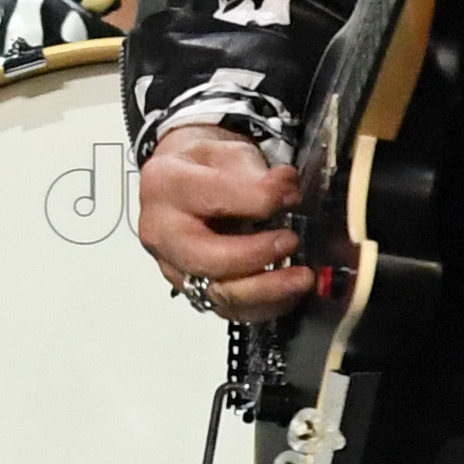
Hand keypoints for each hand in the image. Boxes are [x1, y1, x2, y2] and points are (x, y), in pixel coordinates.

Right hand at [139, 125, 322, 321]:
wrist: (182, 183)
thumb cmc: (203, 168)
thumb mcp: (227, 152)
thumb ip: (257, 172)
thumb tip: (286, 189)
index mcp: (166, 187)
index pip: (213, 199)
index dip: (259, 200)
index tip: (290, 196)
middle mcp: (162, 232)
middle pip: (206, 258)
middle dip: (255, 255)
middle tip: (290, 241)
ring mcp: (174, 266)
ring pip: (218, 293)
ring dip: (266, 288)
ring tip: (301, 276)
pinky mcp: (191, 289)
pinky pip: (229, 310)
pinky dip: (264, 304)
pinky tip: (288, 292)